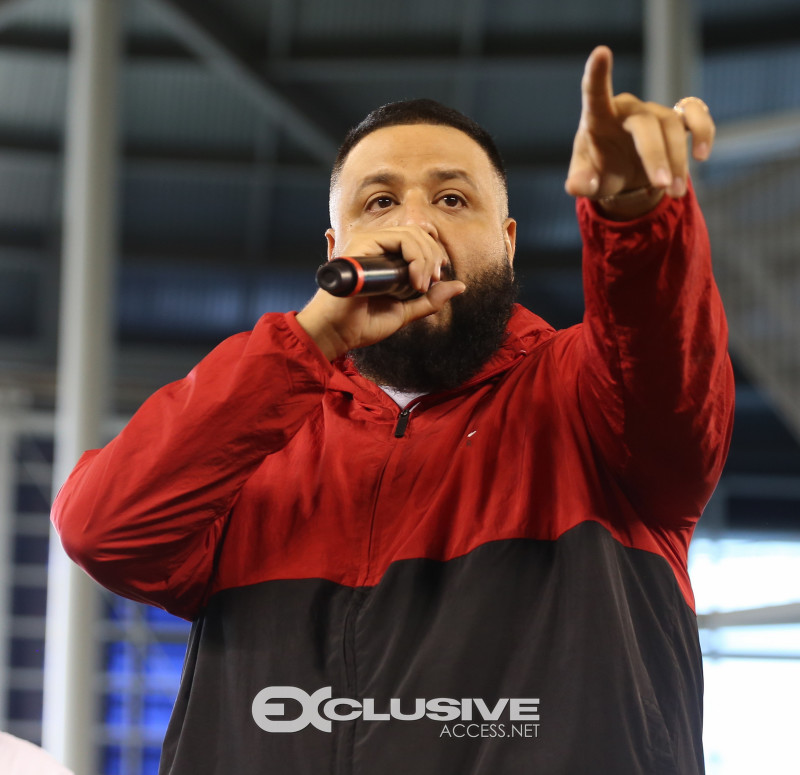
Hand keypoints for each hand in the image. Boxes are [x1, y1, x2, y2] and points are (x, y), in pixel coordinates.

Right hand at [296, 225, 465, 359]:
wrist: (337, 334)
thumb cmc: (363, 324)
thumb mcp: (406, 311)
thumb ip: (431, 299)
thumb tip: (460, 285)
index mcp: (384, 257)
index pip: (418, 238)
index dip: (434, 252)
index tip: (437, 278)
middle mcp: (375, 246)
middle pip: (418, 233)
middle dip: (434, 257)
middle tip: (432, 283)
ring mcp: (368, 243)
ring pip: (411, 234)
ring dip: (426, 259)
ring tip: (422, 285)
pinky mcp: (362, 245)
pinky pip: (399, 240)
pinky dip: (415, 259)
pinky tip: (414, 282)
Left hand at [565, 46, 715, 217]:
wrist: (622, 176)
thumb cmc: (598, 172)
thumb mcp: (586, 182)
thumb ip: (581, 183)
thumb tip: (577, 187)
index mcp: (598, 118)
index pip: (595, 92)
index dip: (597, 74)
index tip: (601, 53)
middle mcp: (627, 109)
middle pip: (646, 125)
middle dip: (656, 156)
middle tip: (661, 185)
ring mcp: (653, 112)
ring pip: (672, 127)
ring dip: (677, 160)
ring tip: (675, 192)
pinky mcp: (675, 120)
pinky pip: (695, 115)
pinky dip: (703, 131)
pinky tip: (701, 155)